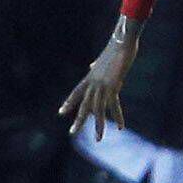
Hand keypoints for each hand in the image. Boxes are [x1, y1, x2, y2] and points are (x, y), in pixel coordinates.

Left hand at [60, 20, 139, 138]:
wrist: (121, 42)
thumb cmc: (115, 49)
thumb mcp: (103, 61)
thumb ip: (96, 67)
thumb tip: (91, 66)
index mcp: (90, 77)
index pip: (76, 92)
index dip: (69, 102)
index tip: (61, 112)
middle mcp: (93, 83)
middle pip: (84, 104)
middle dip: (78, 119)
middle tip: (72, 133)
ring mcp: (101, 85)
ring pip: (97, 109)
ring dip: (98, 125)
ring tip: (98, 139)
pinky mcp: (112, 86)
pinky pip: (113, 106)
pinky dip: (117, 117)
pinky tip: (119, 127)